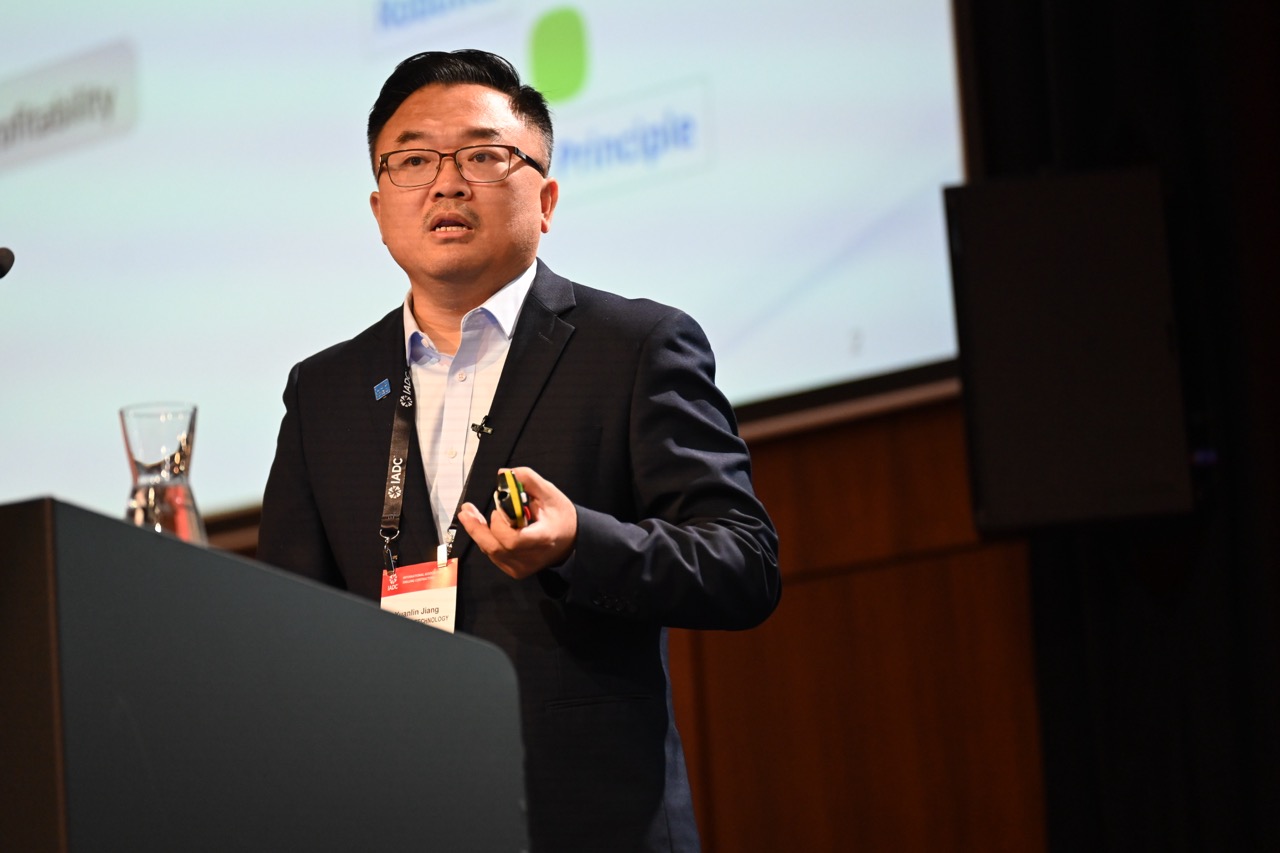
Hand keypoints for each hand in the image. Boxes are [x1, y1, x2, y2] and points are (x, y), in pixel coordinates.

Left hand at [458, 466, 577, 579]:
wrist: (572, 541)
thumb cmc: (561, 516)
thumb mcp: (550, 493)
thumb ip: (528, 480)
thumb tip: (503, 474)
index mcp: (542, 538)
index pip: (513, 540)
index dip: (501, 524)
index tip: (500, 508)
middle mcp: (531, 557)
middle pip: (495, 548)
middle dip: (477, 528)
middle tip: (466, 511)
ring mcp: (522, 567)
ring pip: (491, 551)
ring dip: (478, 531)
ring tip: (470, 514)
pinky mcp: (515, 570)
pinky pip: (494, 555)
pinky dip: (486, 539)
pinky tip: (482, 527)